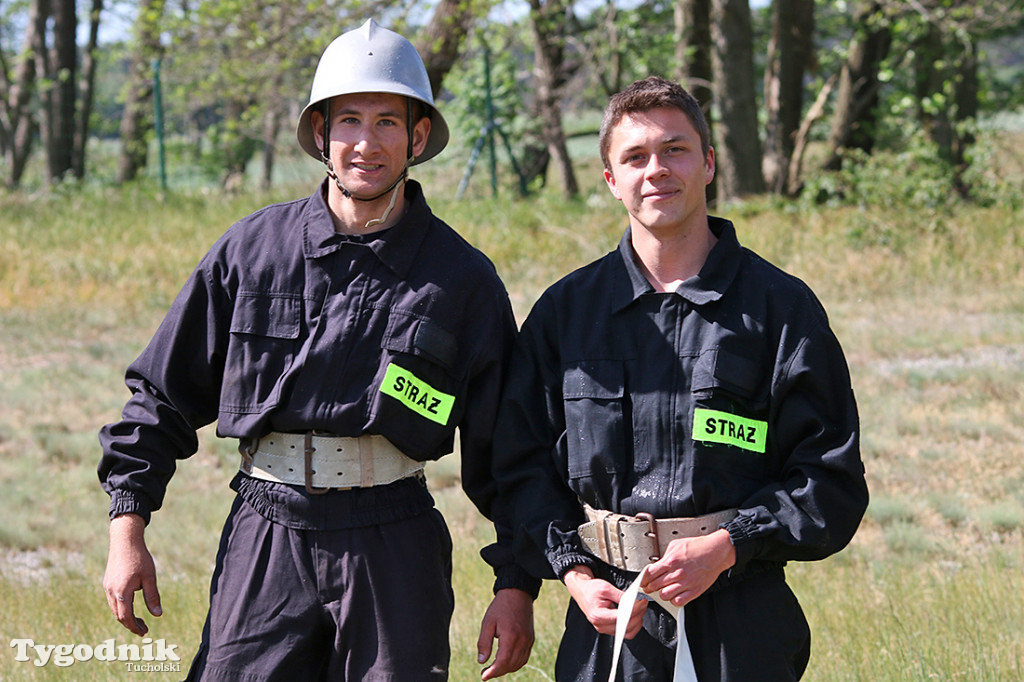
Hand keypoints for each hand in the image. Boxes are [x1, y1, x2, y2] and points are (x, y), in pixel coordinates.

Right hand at [103, 514, 161, 635]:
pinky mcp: (107, 582)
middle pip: (119, 615)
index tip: (144, 632)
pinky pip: (113, 600)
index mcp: (122, 592)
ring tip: (139, 620)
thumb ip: (152, 597)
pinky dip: (121, 607)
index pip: (126, 617)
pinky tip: (130, 606)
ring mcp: (107, 587)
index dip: (135, 627)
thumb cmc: (140, 558)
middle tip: (143, 629)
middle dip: (130, 624)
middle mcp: (111, 591)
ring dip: (125, 617)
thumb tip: (158, 615)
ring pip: (114, 609)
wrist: (125, 540)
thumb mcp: (150, 578)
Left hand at [477, 588, 534, 679]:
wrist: (518, 594)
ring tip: (494, 668)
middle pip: (510, 665)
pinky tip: (505, 662)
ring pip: (518, 664)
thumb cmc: (500, 607)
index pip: (502, 662)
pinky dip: (515, 663)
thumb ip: (484, 643)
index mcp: (511, 636)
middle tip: (485, 672)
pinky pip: (524, 658)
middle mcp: (522, 641)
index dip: (492, 672)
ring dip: (506, 669)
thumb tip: (481, 661)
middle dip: (498, 672)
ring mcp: (528, 641)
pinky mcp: (531, 639)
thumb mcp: (487, 623)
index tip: (483, 676)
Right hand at [562, 566, 646, 638]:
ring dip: (637, 622)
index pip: (621, 617)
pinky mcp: (608, 628)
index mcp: (598, 615)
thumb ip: (620, 596)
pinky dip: (632, 625)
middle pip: (626, 628)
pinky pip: (624, 632)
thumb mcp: (606, 588)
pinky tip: (635, 615)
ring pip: (627, 633)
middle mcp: (601, 625)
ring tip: (640, 610)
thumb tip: (634, 602)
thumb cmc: (590, 589)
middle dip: (638, 616)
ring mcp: (604, 628)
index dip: (634, 611)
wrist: (581, 591)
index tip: (642, 603)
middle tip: (643, 604)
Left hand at [640, 529, 735, 607]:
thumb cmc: (698, 547)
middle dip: (649, 587)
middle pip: (654, 585)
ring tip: (662, 590)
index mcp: (671, 561)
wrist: (716, 551)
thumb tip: (657, 564)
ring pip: (664, 595)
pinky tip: (674, 595)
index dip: (643, 579)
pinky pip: (678, 601)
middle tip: (649, 587)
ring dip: (661, 593)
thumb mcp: (676, 545)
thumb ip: (665, 556)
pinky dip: (674, 600)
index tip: (643, 581)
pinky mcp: (694, 591)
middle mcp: (677, 573)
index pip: (649, 574)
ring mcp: (686, 583)